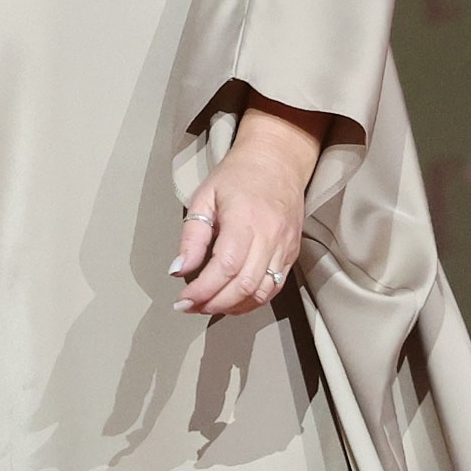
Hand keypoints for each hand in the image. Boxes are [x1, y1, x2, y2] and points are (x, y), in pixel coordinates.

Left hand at [171, 102, 326, 316]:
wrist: (278, 163)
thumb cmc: (236, 177)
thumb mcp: (204, 197)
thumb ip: (192, 236)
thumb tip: (178, 269)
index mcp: (245, 220)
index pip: (225, 267)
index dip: (203, 290)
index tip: (182, 300)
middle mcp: (270, 238)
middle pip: (244, 286)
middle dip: (213, 303)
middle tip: (189, 308)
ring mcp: (285, 248)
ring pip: (261, 292)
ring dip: (232, 307)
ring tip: (206, 307)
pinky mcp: (291, 254)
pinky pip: (274, 287)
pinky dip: (251, 301)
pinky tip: (231, 301)